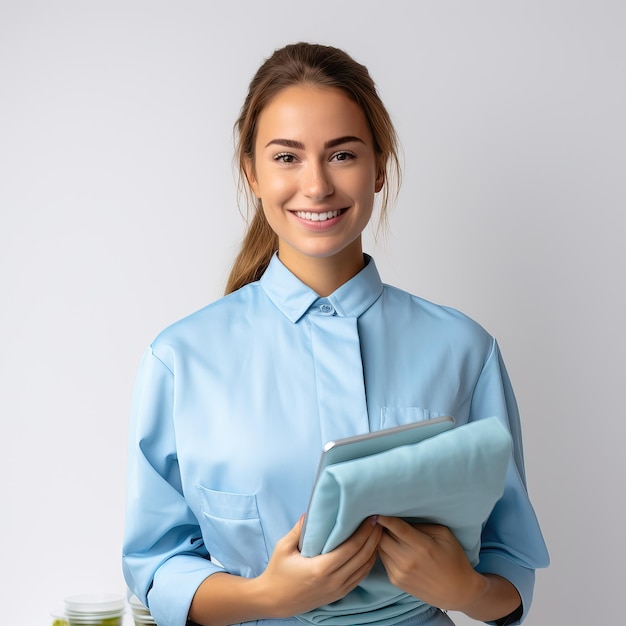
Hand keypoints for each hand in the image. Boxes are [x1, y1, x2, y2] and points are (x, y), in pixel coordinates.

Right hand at [259, 515, 381, 616]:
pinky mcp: (339, 594)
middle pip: (363, 557)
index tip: (370, 518)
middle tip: (379, 520)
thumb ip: (298, 529)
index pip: (351, 548)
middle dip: (373, 537)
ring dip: (374, 549)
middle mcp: (333, 581)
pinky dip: (368, 563)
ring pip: (365, 568)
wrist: (274, 600)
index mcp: (321, 569)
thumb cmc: (278, 572)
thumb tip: (311, 512)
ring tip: (377, 532)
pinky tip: (370, 550)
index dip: (364, 532)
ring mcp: (338, 589)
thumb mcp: (283, 547)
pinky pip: (360, 577)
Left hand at [376, 516, 483, 611]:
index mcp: (422, 546)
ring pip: (380, 548)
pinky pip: (383, 560)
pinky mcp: (396, 581)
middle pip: (382, 537)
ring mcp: (400, 573)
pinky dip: (384, 550)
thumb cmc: (454, 559)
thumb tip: (402, 518)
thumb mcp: (444, 535)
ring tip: (385, 531)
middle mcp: (407, 561)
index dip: (384, 518)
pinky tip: (391, 546)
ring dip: (381, 538)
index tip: (377, 510)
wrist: (458, 592)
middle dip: (381, 527)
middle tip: (382, 520)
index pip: (396, 527)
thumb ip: (422, 526)